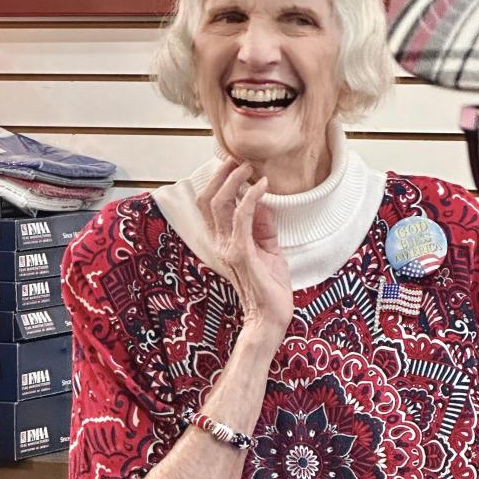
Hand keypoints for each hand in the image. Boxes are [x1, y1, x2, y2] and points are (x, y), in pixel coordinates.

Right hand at [196, 158, 292, 340]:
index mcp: (223, 242)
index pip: (210, 206)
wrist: (269, 318)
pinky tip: (262, 186)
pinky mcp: (241, 253)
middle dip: (221, 175)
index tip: (235, 165)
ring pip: (219, 203)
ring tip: (249, 167)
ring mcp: (228, 248)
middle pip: (207, 199)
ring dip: (234, 180)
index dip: (218, 182)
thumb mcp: (269, 250)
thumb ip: (263, 227)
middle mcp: (219, 243)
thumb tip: (262, 201)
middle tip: (237, 159)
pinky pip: (241, 217)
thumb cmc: (270, 289)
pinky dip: (251, 197)